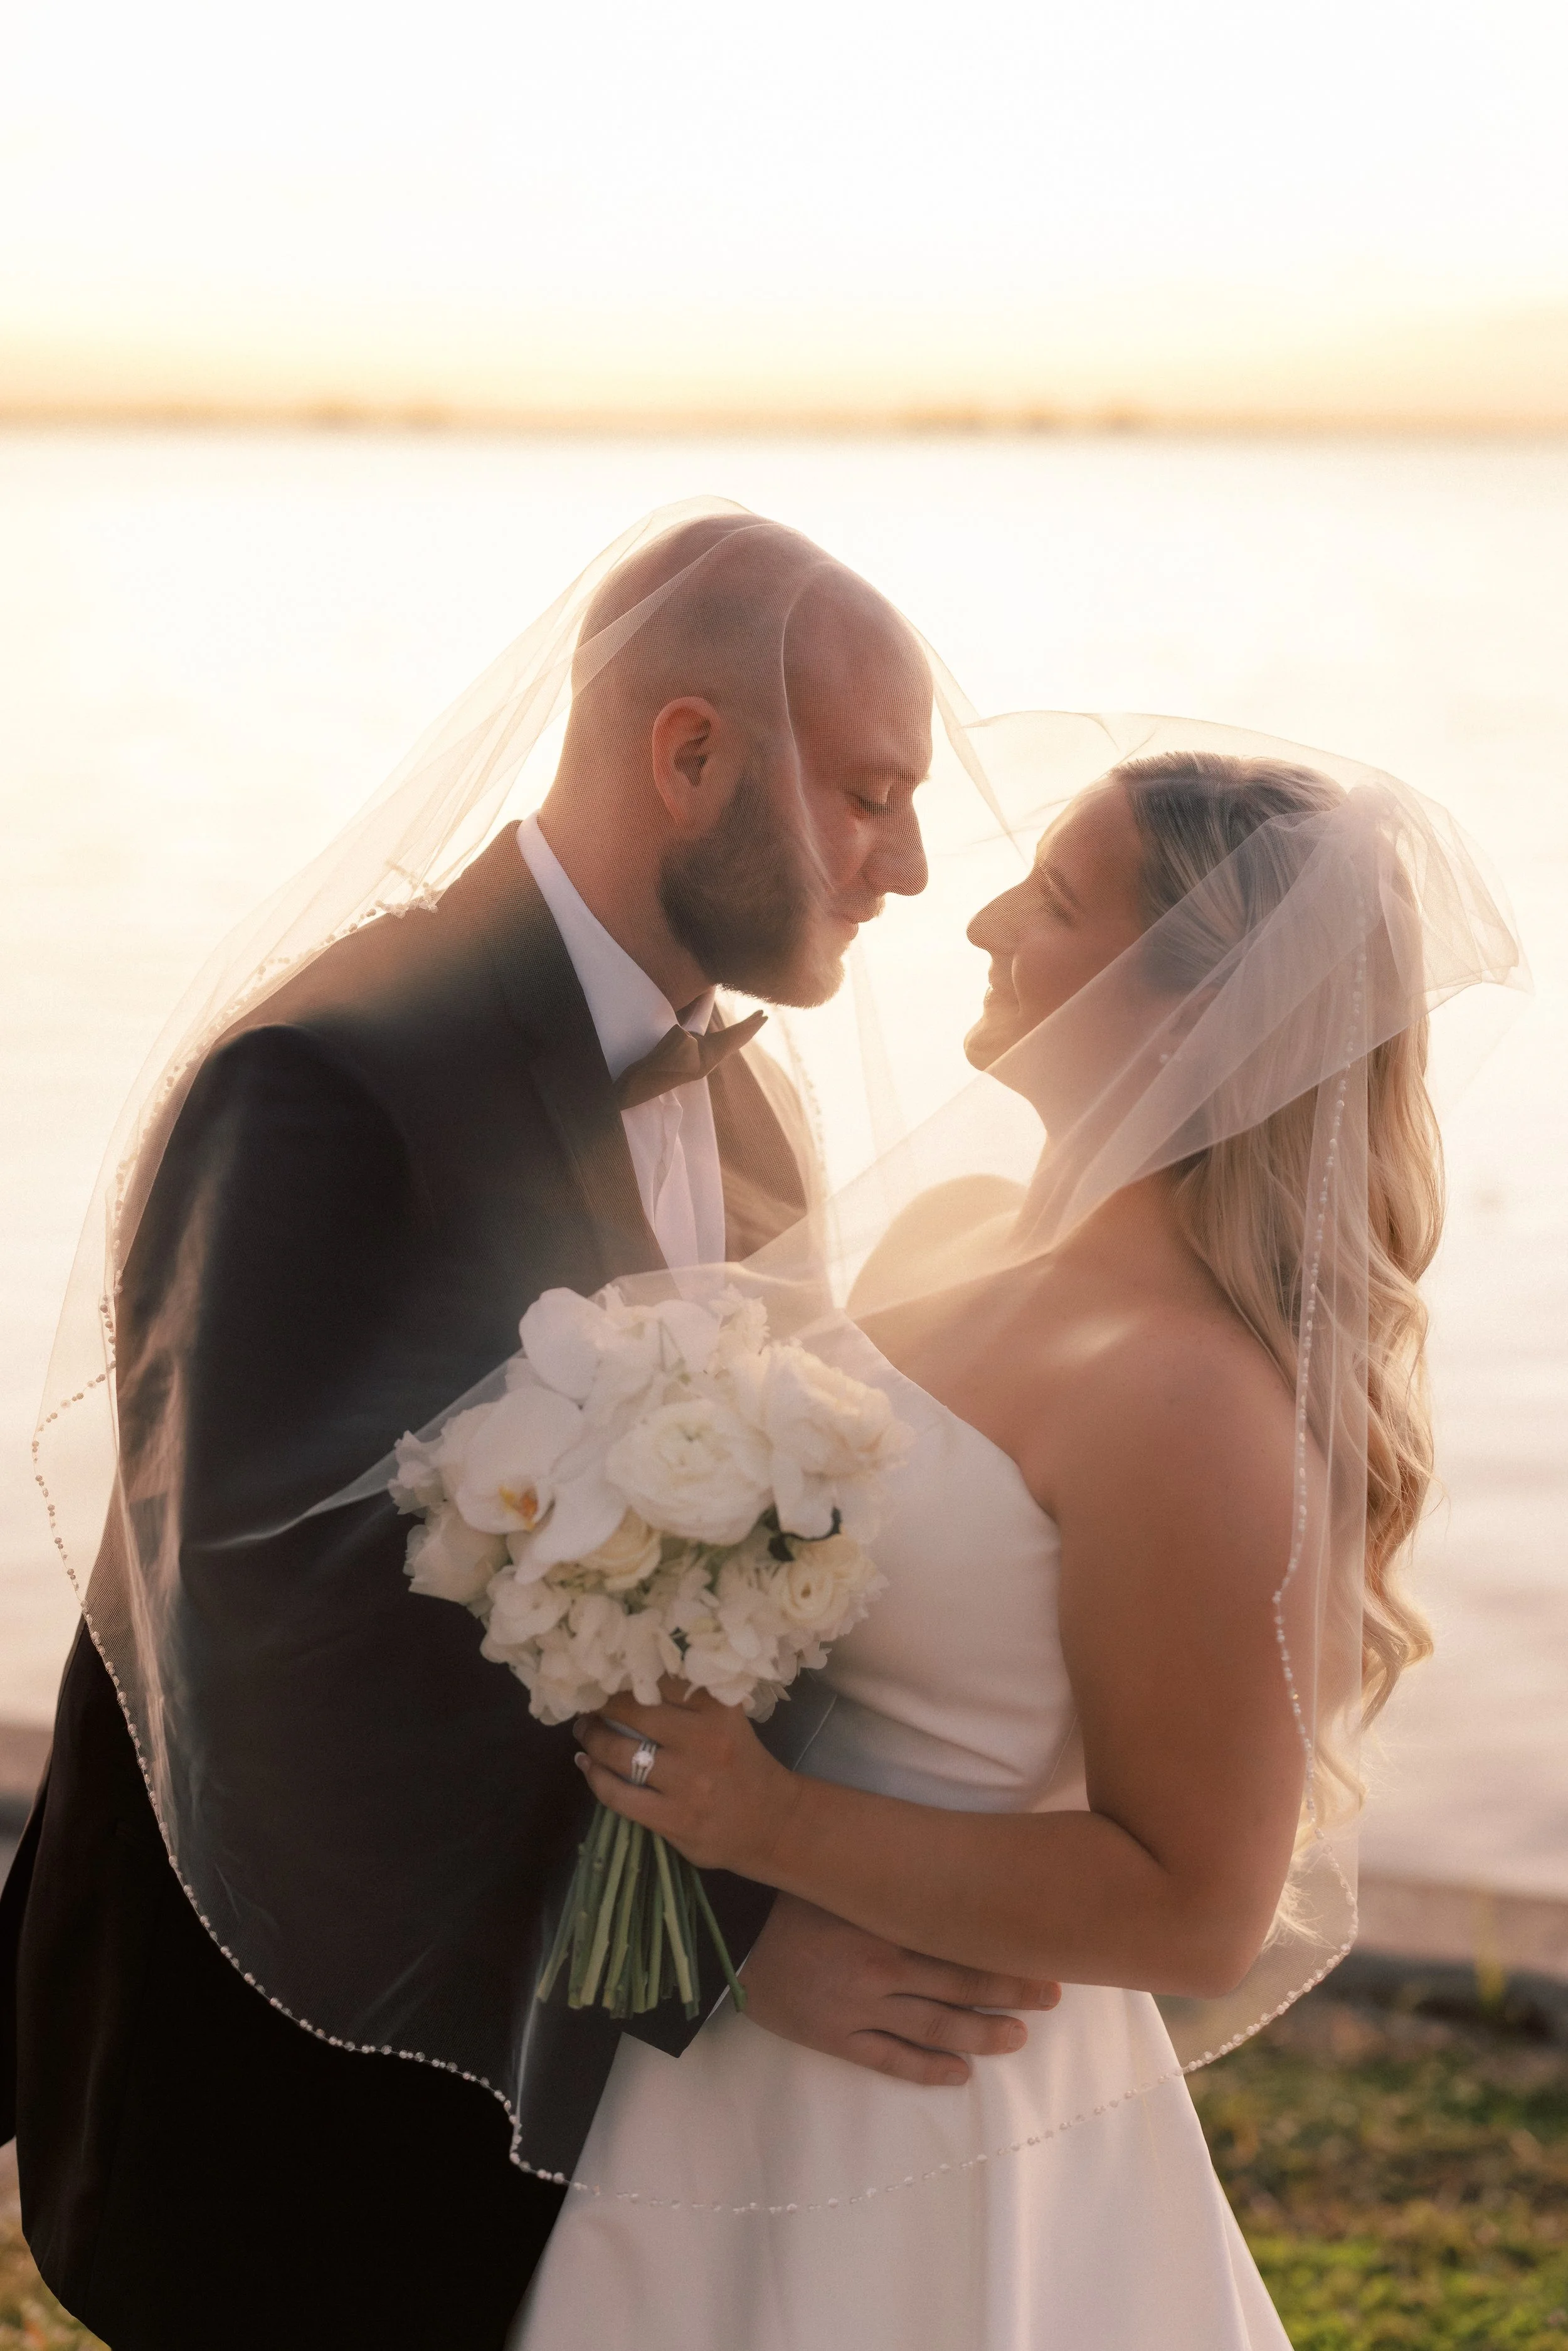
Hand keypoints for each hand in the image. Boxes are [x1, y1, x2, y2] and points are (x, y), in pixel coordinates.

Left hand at [573, 1683, 795, 1878]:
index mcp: (718, 1711)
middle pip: (634, 1711)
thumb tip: (634, 1680)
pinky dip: (595, 1777)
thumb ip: (691, 1702)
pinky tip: (587, 1766)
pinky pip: (618, 1795)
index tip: (610, 1672)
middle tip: (589, 1703)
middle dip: (602, 1705)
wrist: (774, 1823)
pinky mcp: (673, 1818)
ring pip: (619, 1753)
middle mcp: (702, 1741)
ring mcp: (686, 1783)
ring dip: (593, 1738)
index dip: (629, 1674)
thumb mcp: (729, 1721)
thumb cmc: (744, 1765)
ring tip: (585, 1730)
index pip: (662, 1679)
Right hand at [741, 1894, 1060, 2086]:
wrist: (728, 1935)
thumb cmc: (789, 1897)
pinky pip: (890, 2060)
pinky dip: (927, 2069)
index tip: (1044, 1956)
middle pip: (959, 1985)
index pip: (959, 1943)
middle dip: (1009, 1992)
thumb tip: (945, 1867)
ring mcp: (858, 2009)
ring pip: (933, 2028)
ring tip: (1016, 2038)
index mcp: (884, 1924)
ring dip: (980, 2034)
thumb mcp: (844, 1879)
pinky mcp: (836, 2038)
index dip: (1003, 1954)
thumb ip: (891, 1882)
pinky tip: (959, 2073)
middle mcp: (880, 1969)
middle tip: (1050, 1997)